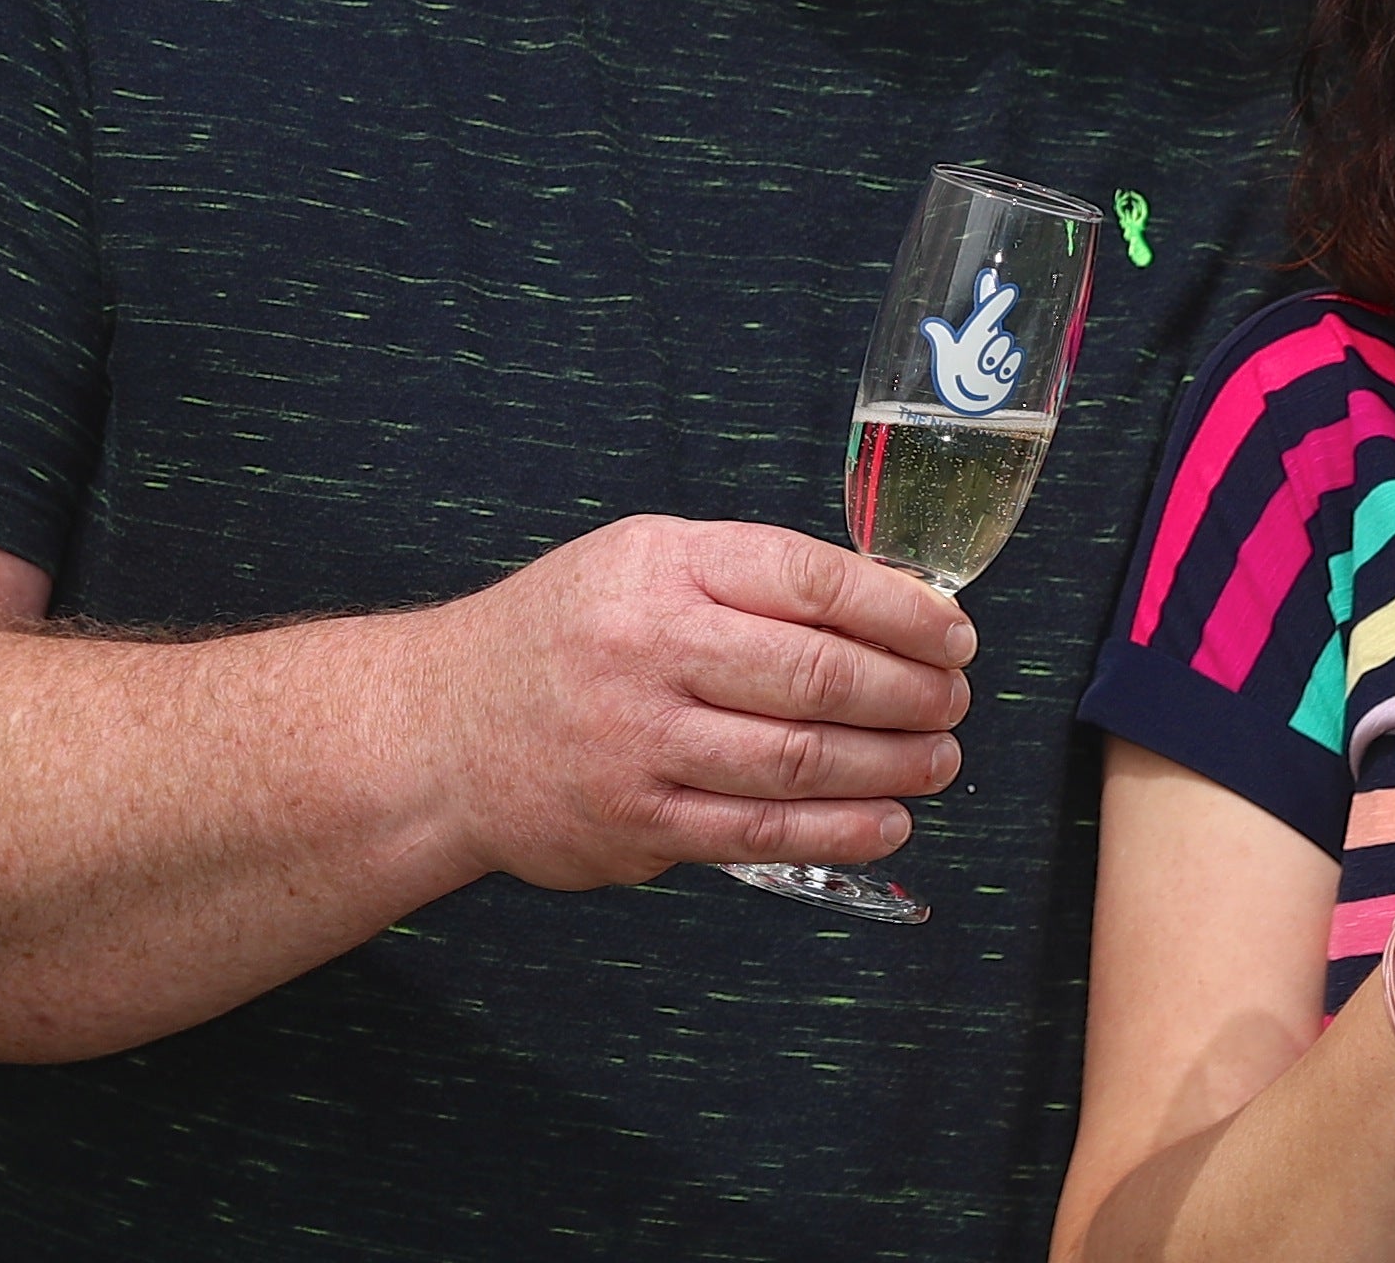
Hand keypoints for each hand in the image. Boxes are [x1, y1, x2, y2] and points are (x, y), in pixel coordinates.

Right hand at [421, 516, 974, 887]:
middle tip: (955, 699)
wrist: (439, 730)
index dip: (901, 609)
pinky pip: (760, 833)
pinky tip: (889, 823)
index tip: (952, 632)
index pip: (810, 579)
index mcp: (663, 569)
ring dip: (891, 764)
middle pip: (818, 674)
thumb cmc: (562, 635)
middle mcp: (651, 650)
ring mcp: (641, 743)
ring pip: (800, 759)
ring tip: (939, 758)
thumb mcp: (641, 563)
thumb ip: (747, 578)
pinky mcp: (637, 824)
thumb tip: (883, 606)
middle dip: (911, 691)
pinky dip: (840, 832)